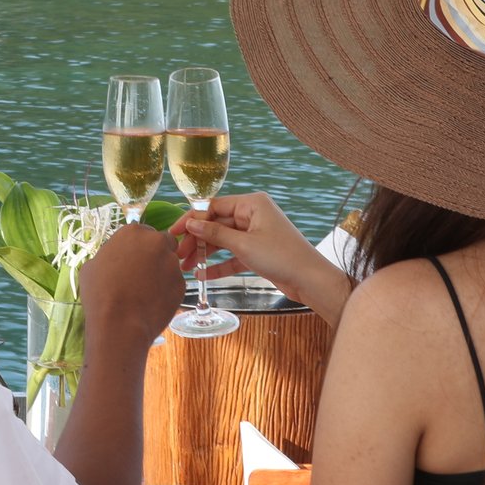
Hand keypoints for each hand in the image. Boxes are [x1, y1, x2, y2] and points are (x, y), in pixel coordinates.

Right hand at [79, 223, 184, 345]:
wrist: (119, 324)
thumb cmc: (100, 293)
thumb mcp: (92, 266)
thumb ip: (109, 255)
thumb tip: (114, 260)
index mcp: (133, 232)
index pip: (142, 232)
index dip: (138, 247)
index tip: (132, 259)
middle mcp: (157, 242)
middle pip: (162, 243)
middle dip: (156, 254)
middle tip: (143, 273)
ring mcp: (172, 263)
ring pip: (170, 264)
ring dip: (162, 273)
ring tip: (146, 292)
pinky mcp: (182, 284)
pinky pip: (174, 284)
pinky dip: (167, 291)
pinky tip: (153, 303)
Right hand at [169, 192, 352, 322]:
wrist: (310, 280)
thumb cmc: (282, 257)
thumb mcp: (244, 245)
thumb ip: (215, 234)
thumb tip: (191, 224)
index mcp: (252, 204)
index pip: (213, 207)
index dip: (192, 220)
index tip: (173, 233)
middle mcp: (253, 215)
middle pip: (216, 224)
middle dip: (196, 240)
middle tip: (177, 255)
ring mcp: (255, 234)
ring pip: (222, 241)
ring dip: (204, 254)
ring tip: (185, 267)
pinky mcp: (258, 252)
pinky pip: (232, 255)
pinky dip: (218, 264)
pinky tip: (202, 275)